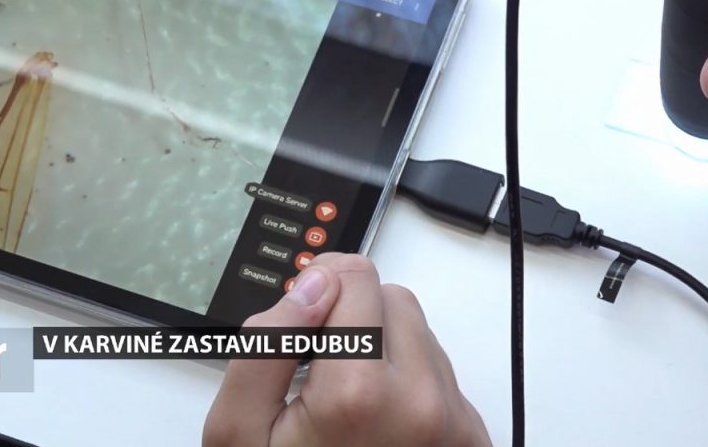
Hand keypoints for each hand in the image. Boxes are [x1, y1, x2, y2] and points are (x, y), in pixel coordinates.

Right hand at [204, 253, 490, 446]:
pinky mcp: (471, 440)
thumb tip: (310, 286)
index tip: (302, 316)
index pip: (356, 276)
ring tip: (347, 403)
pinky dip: (409, 383)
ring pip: (421, 334)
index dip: (317, 286)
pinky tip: (375, 424)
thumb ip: (267, 343)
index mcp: (360, 393)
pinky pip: (442, 376)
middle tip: (317, 367)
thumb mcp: (236, 432)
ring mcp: (455, 424)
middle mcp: (422, 402)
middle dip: (353, 318)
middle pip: (392, 298)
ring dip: (383, 349)